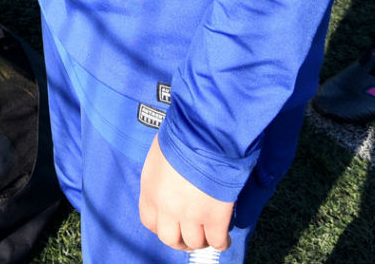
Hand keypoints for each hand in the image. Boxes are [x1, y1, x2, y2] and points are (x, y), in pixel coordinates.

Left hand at [138, 137, 233, 253]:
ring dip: (201, 240)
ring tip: (209, 235)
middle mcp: (166, 207)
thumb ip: (162, 173)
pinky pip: (216, 240)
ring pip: (193, 242)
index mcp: (150, 189)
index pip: (149, 222)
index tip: (172, 225)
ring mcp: (191, 214)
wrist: (206, 133)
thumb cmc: (183, 134)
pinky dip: (221, 242)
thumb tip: (171, 178)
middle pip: (169, 238)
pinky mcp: (214, 216)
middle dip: (180, 240)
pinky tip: (224, 237)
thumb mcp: (161, 153)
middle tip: (190, 236)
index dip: (162, 226)